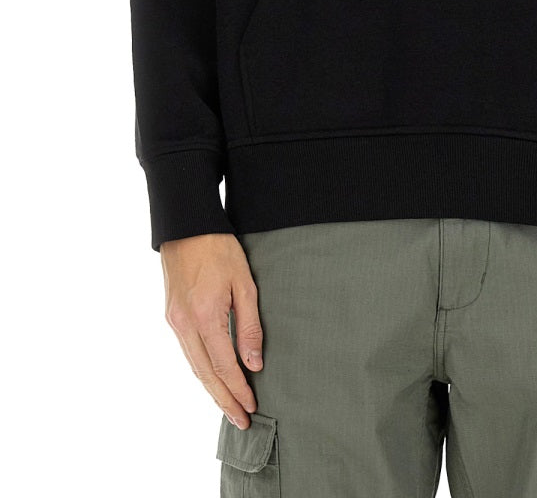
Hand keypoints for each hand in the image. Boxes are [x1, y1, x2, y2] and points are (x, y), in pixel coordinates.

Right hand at [161, 232, 263, 428]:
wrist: (186, 225)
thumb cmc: (219, 248)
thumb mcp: (243, 282)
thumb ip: (249, 324)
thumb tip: (254, 363)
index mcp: (204, 317)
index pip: (225, 365)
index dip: (239, 389)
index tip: (253, 407)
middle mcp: (184, 325)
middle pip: (206, 374)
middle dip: (224, 400)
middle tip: (241, 421)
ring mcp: (174, 321)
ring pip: (194, 366)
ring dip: (212, 389)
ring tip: (229, 407)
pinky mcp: (172, 316)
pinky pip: (188, 352)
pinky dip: (202, 370)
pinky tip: (214, 378)